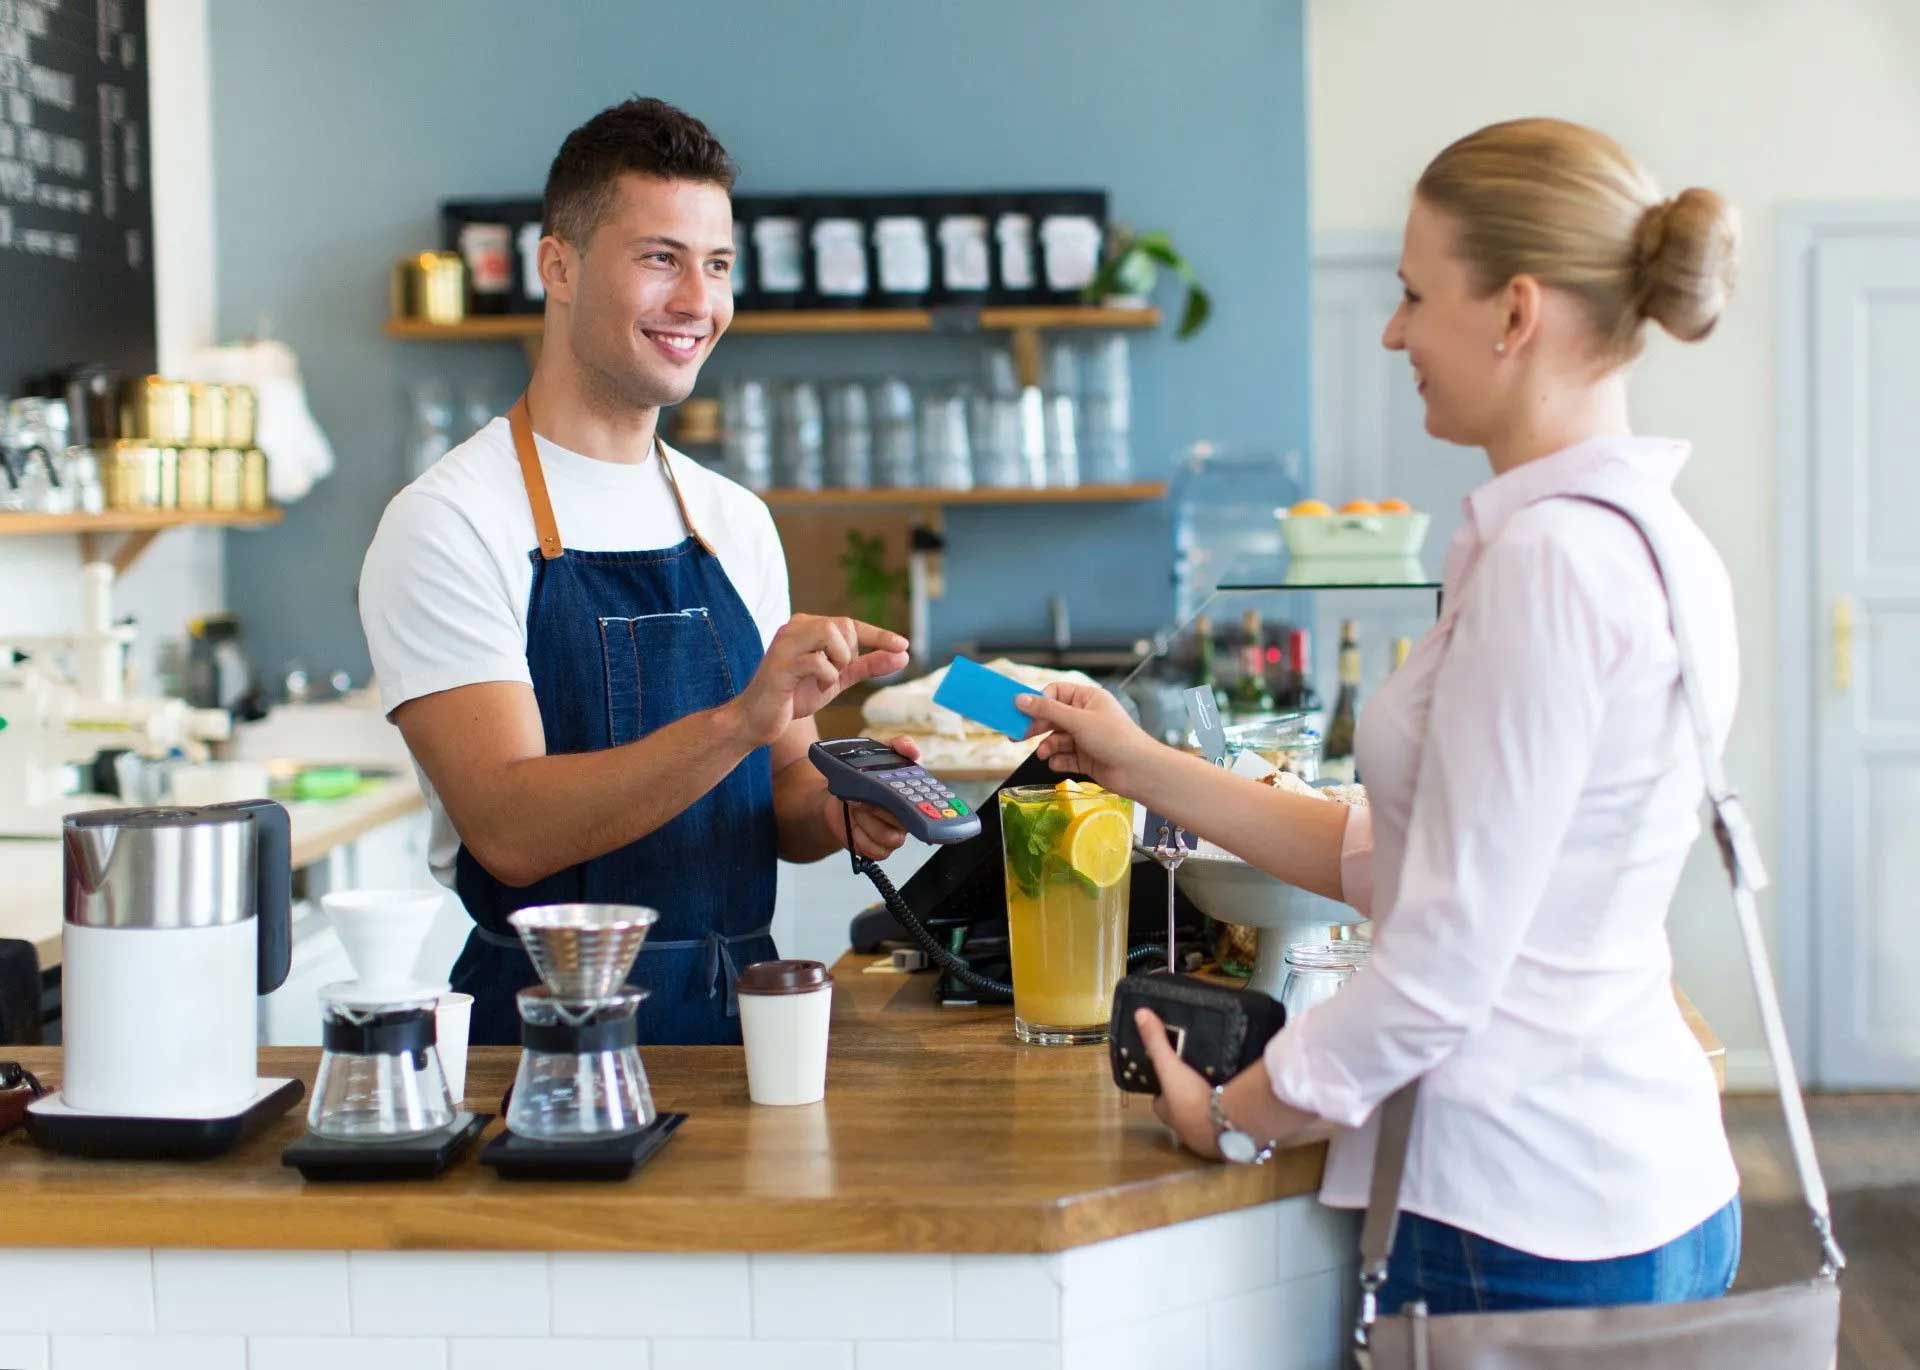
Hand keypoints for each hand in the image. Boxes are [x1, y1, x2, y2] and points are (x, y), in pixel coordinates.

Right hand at [730, 616, 909, 747]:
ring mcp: (786, 643)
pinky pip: (817, 661)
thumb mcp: (837, 678)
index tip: (903, 645)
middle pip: (843, 625)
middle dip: (849, 655)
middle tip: (836, 674)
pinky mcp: (780, 664)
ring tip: (825, 679)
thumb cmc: (794, 695)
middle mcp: (795, 627)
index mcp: (808, 626)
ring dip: (838, 661)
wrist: (758, 720)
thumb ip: (867, 665)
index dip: (879, 634)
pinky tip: (814, 687)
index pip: (851, 623)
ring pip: (830, 634)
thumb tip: (902, 654)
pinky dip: (825, 677)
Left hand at [824, 735, 920, 860]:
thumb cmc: (861, 774)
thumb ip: (897, 745)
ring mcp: (892, 834)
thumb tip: (913, 750)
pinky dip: (861, 839)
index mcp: (911, 796)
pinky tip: (854, 826)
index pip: (926, 805)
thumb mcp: (879, 751)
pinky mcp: (876, 847)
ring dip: (868, 823)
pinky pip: (876, 852)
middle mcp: (905, 817)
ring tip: (856, 808)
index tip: (908, 804)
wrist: (835, 794)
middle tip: (866, 800)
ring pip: (891, 839)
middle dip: (882, 811)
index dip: (923, 809)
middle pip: (906, 824)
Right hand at [1015, 681, 1156, 794]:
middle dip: (1036, 727)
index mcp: (1088, 699)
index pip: (1055, 693)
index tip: (1021, 713)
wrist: (1138, 771)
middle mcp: (1086, 716)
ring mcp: (1086, 738)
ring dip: (1047, 746)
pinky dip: (1058, 760)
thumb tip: (1020, 699)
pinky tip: (1056, 763)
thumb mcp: (1077, 720)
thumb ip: (1047, 711)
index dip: (1038, 702)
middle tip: (1017, 736)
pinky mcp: (1086, 758)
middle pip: (1052, 717)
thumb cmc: (1115, 738)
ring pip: (1056, 739)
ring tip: (1043, 754)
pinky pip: (1064, 757)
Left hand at [1136, 1007, 1222, 1159]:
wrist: (1225, 1125)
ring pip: (1206, 1116)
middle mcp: (1185, 1128)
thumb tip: (1140, 1014)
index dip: (1163, 1085)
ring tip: (1220, 1081)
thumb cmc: (1190, 1099)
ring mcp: (1207, 1135)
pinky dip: (1231, 1110)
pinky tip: (1239, 1096)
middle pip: (1183, 1108)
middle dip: (1189, 1094)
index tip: (1171, 1070)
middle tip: (1199, 1074)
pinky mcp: (1229, 1136)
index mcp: (1168, 1112)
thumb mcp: (1170, 1067)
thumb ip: (1157, 1042)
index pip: (1160, 1098)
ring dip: (1211, 1103)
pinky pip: (1228, 1120)